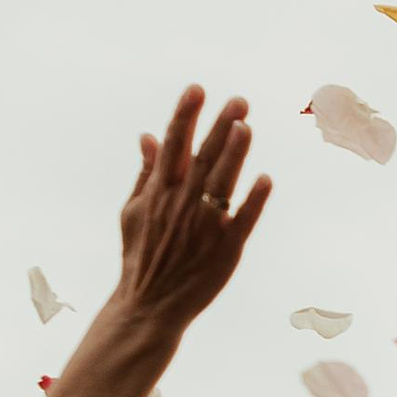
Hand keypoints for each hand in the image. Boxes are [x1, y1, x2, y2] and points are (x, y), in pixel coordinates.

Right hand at [114, 85, 271, 334]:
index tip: (197, 90)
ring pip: (222, 184)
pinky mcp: (226, 249)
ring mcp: (204, 227)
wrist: (149, 306)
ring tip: (246, 127)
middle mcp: (181, 205)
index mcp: (159, 192)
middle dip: (219, 126)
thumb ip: (145, 173)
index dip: (185, 116)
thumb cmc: (142, 257)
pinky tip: (265, 179)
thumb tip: (148, 135)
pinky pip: (242, 221)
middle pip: (203, 158)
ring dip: (234, 155)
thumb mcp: (132, 211)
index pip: (174, 145)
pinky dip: (253, 200)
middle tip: (239, 100)